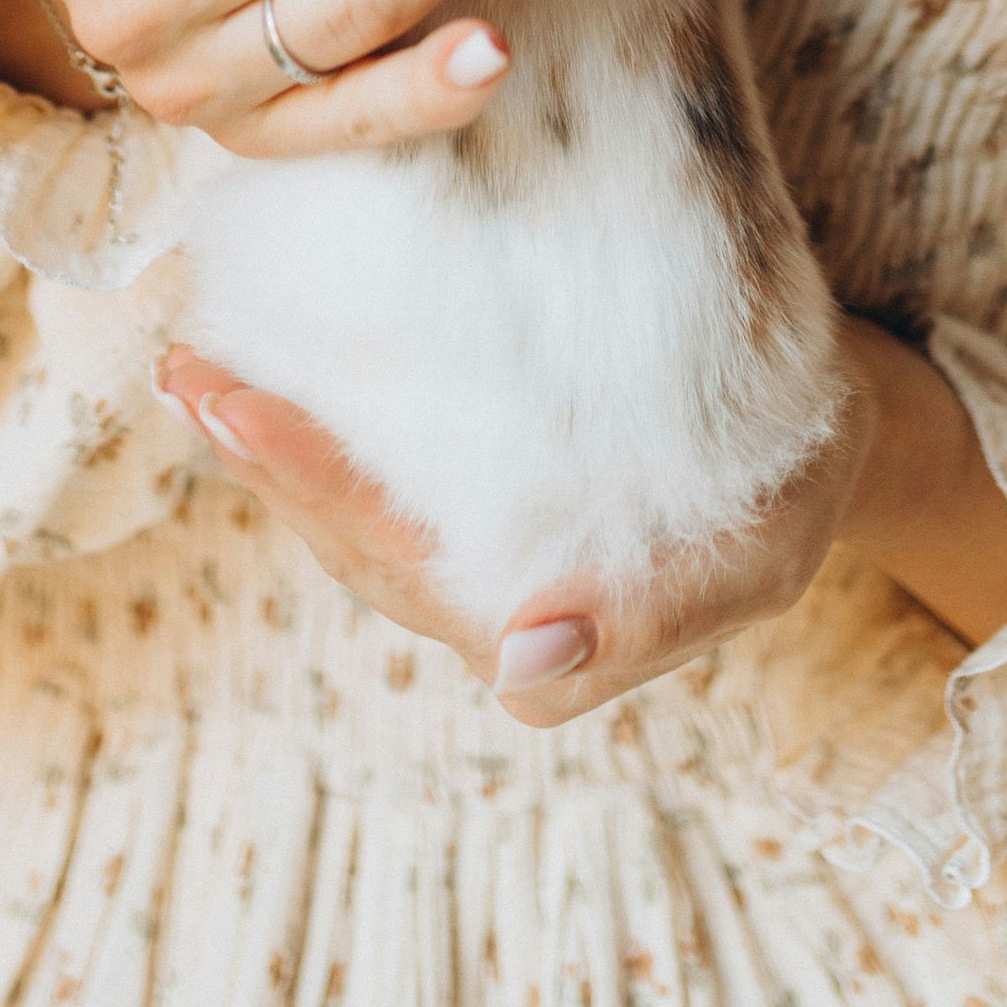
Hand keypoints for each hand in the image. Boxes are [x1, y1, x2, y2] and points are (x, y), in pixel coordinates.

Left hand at [154, 311, 1006, 715]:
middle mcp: (486, 598)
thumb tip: (522, 657)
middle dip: (260, 456)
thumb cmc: (791, 484)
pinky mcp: (473, 483)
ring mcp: (474, 545)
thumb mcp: (765, 551)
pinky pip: (375, 461)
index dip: (308, 487)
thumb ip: (657, 615)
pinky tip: (264, 349)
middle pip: (344, 536)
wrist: (821, 427)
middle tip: (184, 367)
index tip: (237, 406)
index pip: (393, 561)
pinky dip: (314, 410)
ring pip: (345, 505)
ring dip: (266, 434)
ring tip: (194, 355)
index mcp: (536, 628)